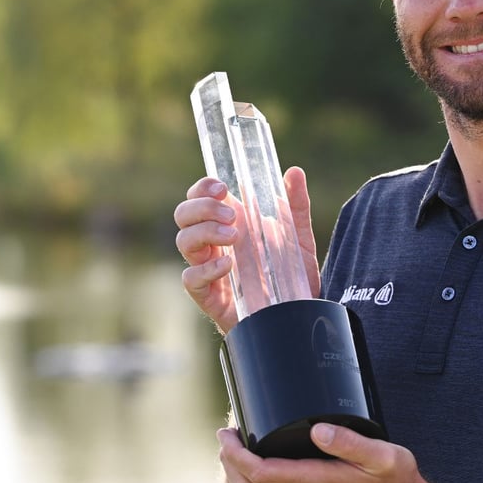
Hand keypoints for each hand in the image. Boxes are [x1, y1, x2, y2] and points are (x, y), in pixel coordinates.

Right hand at [174, 167, 320, 333]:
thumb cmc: (291, 272)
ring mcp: (207, 268)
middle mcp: (212, 244)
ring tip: (234, 236)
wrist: (298, 311)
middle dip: (203, 208)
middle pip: (184, 216)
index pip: (198, 198)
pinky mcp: (208, 296)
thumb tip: (294, 171)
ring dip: (205, 232)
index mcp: (226, 224)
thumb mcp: (298, 235)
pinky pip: (191, 278)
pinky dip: (207, 268)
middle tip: (232, 215)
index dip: (202, 188)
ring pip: (184, 242)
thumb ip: (296, 205)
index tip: (222, 187)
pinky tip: (229, 264)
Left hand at [219, 423, 452, 482]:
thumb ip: (351, 441)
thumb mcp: (384, 455)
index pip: (261, 472)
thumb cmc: (393, 478)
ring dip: (235, 474)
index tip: (228, 433)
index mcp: (317, 481)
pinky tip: (253, 465)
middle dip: (228, 462)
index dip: (236, 454)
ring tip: (232, 448)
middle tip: (225, 435)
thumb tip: (318, 429)